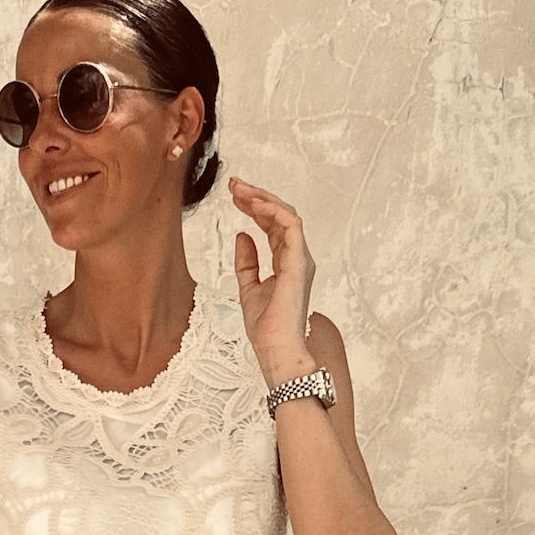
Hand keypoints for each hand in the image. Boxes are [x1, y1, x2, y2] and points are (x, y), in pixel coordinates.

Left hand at [229, 175, 314, 376]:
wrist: (275, 349)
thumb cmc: (266, 328)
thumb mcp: (248, 288)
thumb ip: (246, 262)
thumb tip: (241, 235)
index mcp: (286, 261)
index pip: (272, 226)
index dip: (254, 208)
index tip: (233, 197)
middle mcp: (297, 256)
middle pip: (280, 215)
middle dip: (257, 196)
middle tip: (234, 185)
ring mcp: (300, 258)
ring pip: (286, 214)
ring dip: (262, 199)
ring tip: (240, 190)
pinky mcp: (298, 261)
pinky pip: (291, 225)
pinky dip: (273, 211)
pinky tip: (254, 205)